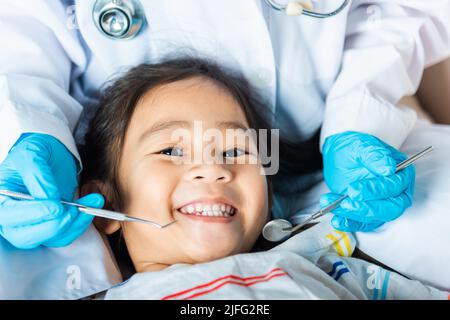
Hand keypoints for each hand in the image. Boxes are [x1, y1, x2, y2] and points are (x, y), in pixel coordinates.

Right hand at [0, 133, 103, 248]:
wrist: (52, 153)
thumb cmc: (36, 151)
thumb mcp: (32, 154)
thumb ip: (38, 175)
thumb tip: (49, 198)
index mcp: (1, 199)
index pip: (9, 216)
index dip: (33, 214)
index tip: (56, 206)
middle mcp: (13, 217)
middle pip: (27, 237)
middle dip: (55, 225)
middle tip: (74, 210)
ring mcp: (33, 223)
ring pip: (50, 238)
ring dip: (75, 223)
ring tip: (92, 202)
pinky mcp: (52, 225)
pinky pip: (65, 234)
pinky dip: (81, 224)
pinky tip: (91, 207)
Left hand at [321, 131, 414, 231]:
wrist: (341, 154)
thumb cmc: (355, 148)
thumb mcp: (362, 145)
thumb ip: (375, 155)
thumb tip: (389, 168)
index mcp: (401, 173)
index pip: (394, 186)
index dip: (375, 190)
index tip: (353, 189)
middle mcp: (397, 192)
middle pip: (390, 208)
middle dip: (366, 207)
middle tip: (344, 202)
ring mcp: (383, 204)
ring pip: (375, 217)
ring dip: (352, 214)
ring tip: (331, 205)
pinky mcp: (369, 213)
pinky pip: (363, 224)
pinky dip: (349, 224)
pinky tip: (336, 220)